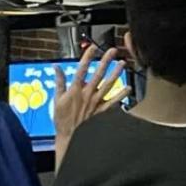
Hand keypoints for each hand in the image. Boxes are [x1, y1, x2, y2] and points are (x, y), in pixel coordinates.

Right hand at [54, 45, 130, 168]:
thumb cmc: (62, 119)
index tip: (93, 47)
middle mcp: (88, 94)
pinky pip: (113, 102)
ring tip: (122, 64)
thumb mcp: (57, 98)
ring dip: (116, 73)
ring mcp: (96, 102)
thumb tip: (56, 67)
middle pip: (98, 74)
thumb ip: (59, 81)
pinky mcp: (102, 112)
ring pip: (108, 85)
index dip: (88, 57)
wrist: (70, 138)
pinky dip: (121, 95)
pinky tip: (128, 88)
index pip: (82, 69)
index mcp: (75, 89)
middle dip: (106, 61)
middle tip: (112, 51)